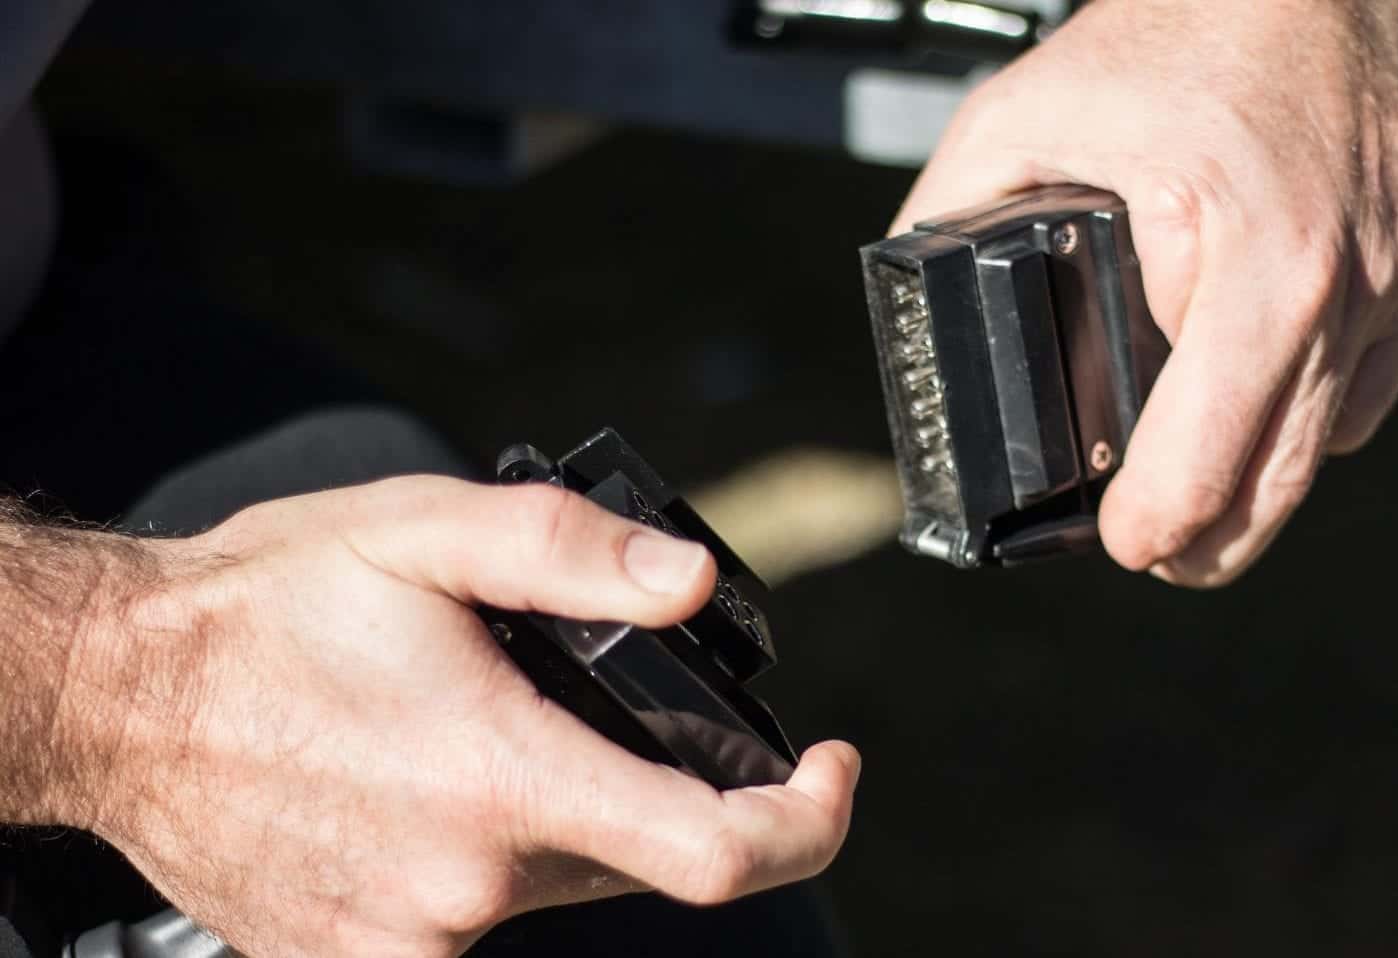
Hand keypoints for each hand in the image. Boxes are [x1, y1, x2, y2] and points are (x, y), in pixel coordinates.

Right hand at [56, 477, 858, 955]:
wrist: (114, 701)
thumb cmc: (262, 612)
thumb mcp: (423, 533)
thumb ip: (572, 551)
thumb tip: (692, 585)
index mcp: (498, 780)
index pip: (713, 854)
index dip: (807, 821)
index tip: (831, 770)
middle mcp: (462, 888)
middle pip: (637, 862)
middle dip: (651, 788)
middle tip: (579, 701)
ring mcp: (407, 942)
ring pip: (555, 887)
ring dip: (554, 815)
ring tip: (466, 728)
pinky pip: (472, 918)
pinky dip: (482, 856)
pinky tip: (418, 791)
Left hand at [893, 0, 1397, 585]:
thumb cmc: (1179, 24)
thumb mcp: (1022, 112)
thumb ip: (951, 211)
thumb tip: (915, 295)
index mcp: (1243, 256)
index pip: (1209, 454)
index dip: (1157, 525)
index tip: (1123, 543)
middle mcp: (1338, 283)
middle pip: (1278, 483)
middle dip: (1208, 540)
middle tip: (1154, 551)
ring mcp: (1392, 282)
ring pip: (1328, 449)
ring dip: (1260, 488)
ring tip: (1200, 493)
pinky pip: (1369, 393)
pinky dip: (1315, 417)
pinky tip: (1260, 402)